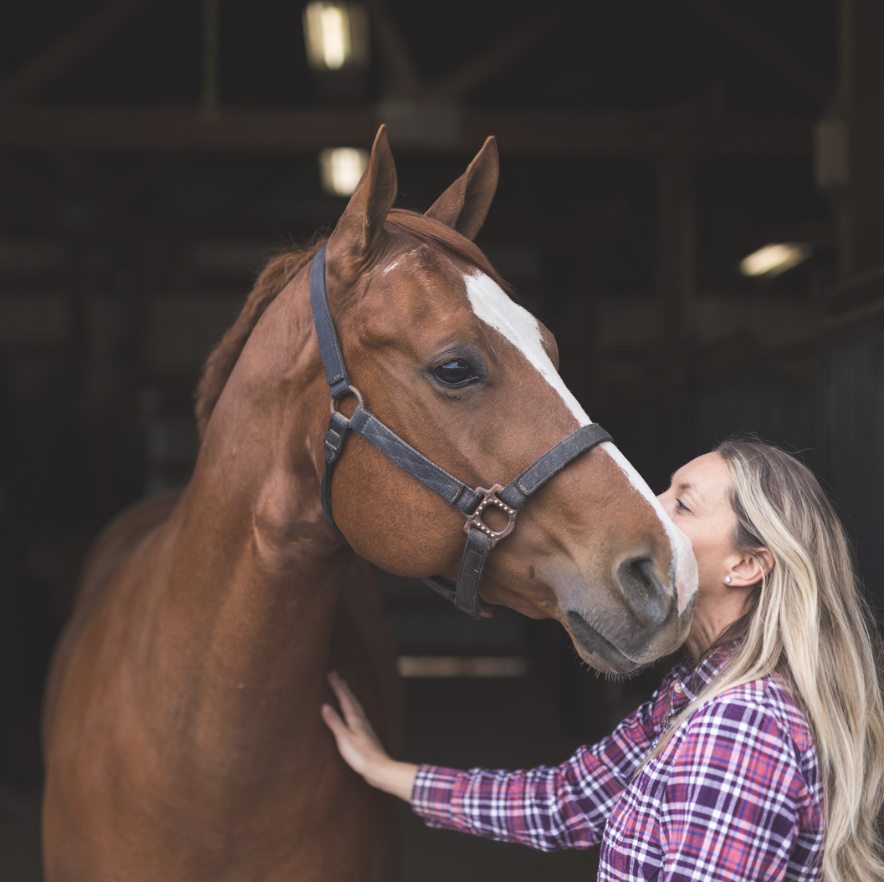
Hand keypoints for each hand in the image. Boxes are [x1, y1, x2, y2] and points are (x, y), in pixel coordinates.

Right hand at [321, 672, 417, 801]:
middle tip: (335, 674)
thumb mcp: (344, 739)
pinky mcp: (365, 733)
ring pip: (355, 704)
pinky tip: (353, 711)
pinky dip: (353, 705)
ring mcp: (364, 725)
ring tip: (345, 686)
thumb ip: (334, 722)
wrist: (380, 768)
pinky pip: (357, 712)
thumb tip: (324, 706)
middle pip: (350, 698)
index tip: (329, 673)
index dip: (336, 685)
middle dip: (342, 686)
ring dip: (348, 694)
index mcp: (354, 718)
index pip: (344, 697)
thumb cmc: (361, 756)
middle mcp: (361, 719)